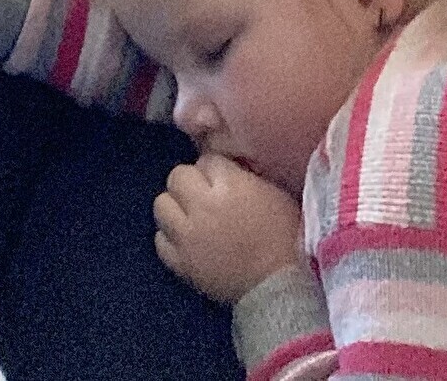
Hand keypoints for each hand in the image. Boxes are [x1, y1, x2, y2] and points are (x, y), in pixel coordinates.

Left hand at [153, 153, 303, 304]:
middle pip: (177, 176)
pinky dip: (170, 238)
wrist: (281, 285)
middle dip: (191, 182)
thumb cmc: (286, 238)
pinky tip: (186, 241)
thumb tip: (228, 170)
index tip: (226, 181)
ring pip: (161, 205)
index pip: (207, 160)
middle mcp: (202, 205)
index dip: (216, 170)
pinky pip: (160, 240)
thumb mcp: (274, 193)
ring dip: (175, 207)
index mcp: (229, 185)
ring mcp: (187, 235)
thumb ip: (246, 176)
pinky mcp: (180, 263)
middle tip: (205, 195)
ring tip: (191, 217)